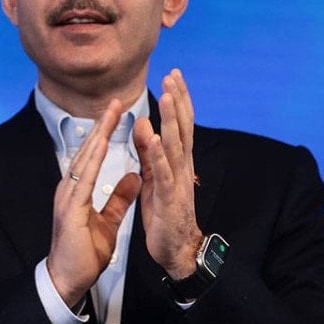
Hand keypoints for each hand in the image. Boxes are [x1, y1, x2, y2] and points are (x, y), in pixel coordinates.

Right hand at [47, 99, 140, 307]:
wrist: (68, 279)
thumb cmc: (84, 253)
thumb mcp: (108, 221)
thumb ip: (119, 198)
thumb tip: (134, 176)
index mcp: (78, 191)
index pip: (93, 156)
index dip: (106, 134)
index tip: (119, 114)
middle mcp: (69, 189)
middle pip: (87, 151)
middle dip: (102, 126)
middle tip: (116, 101)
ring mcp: (67, 198)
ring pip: (84, 159)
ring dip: (98, 135)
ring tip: (111, 114)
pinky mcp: (69, 210)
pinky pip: (83, 180)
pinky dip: (93, 160)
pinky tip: (103, 144)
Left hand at [133, 68, 202, 278]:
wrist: (176, 249)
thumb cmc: (165, 213)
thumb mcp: (155, 176)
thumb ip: (148, 151)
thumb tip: (141, 123)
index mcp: (177, 162)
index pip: (180, 125)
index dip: (178, 100)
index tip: (173, 74)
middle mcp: (182, 168)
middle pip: (183, 129)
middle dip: (179, 101)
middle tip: (173, 75)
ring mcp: (178, 182)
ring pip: (176, 146)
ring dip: (172, 121)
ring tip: (168, 97)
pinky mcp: (170, 199)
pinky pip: (164, 174)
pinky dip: (159, 155)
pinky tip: (155, 138)